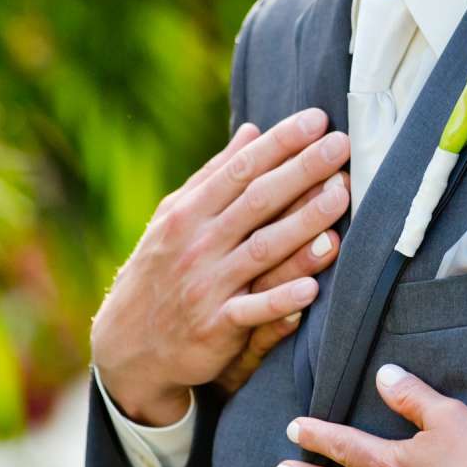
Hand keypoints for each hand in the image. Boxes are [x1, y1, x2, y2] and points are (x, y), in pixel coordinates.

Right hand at [89, 110, 350, 421]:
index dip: (279, 143)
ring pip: (262, 250)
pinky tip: (313, 287)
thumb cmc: (160, 272)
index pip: (240, 170)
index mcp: (188, 213)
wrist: (126, 346)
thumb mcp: (175, 219)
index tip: (317, 119)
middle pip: (257, 201)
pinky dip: (280, 300)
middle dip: (301, 171)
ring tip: (340, 198)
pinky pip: (252, 311)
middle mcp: (197, 244)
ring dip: (303, 224)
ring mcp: (206, 286)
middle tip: (340, 145)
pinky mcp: (215, 327)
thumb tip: (252, 131)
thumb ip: (215, 177)